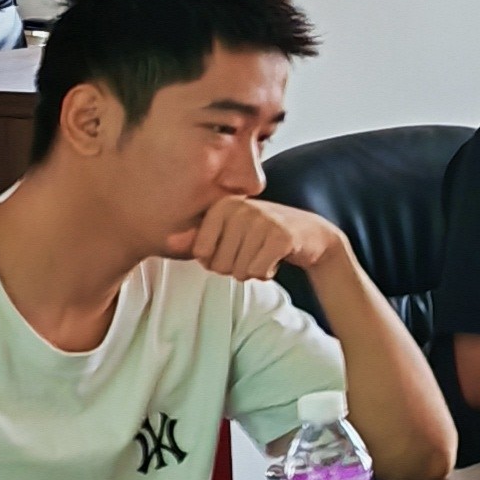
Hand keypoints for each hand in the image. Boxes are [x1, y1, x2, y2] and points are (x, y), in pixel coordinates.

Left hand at [183, 194, 341, 283]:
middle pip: (219, 265)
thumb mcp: (229, 232)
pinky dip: (266, 273)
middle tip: (252, 253)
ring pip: (239, 271)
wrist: (311, 234)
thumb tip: (168, 242)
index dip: (216, 261)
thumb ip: (199, 238)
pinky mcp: (282, 236)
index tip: (233, 249)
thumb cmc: (262, 236)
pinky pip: (259, 271)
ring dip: (252, 271)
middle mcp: (241, 208)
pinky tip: (275, 260)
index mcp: (223, 206)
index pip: (201, 254)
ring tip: (264, 255)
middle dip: (235, 268)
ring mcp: (263, 219)